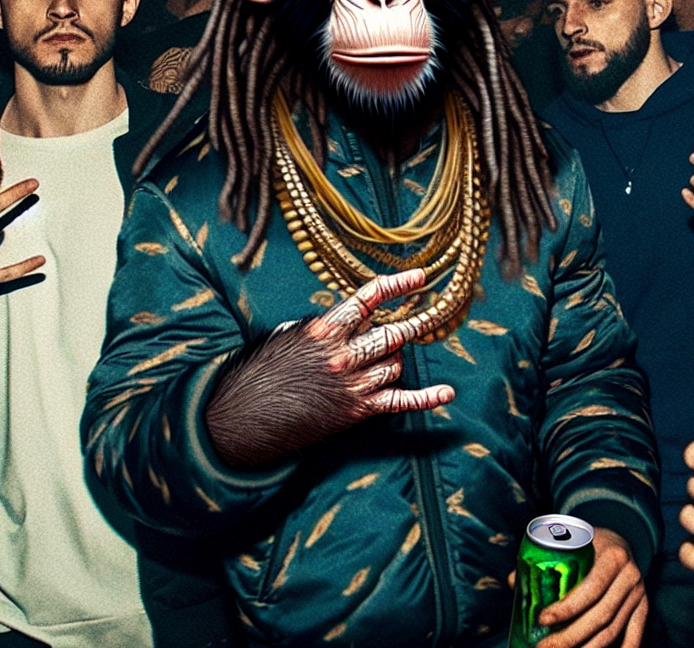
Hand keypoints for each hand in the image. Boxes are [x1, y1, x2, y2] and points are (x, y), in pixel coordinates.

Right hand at [205, 269, 455, 467]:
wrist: (245, 417)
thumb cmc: (262, 372)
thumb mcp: (287, 336)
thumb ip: (320, 326)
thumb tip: (345, 319)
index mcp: (324, 331)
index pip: (368, 300)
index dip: (397, 285)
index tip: (420, 277)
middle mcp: (343, 356)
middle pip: (392, 335)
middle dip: (415, 323)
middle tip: (432, 313)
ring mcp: (353, 385)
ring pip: (395, 365)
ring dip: (396, 358)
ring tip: (387, 356)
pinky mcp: (357, 412)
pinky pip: (399, 403)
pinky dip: (427, 398)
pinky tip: (447, 392)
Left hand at [535, 528, 646, 647]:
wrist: (622, 538)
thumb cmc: (589, 540)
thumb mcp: (570, 538)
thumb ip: (544, 557)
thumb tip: (513, 582)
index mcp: (611, 556)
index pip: (589, 588)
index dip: (567, 608)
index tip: (542, 620)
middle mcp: (629, 576)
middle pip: (600, 615)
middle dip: (571, 636)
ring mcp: (639, 593)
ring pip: (613, 629)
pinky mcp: (644, 607)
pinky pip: (634, 635)